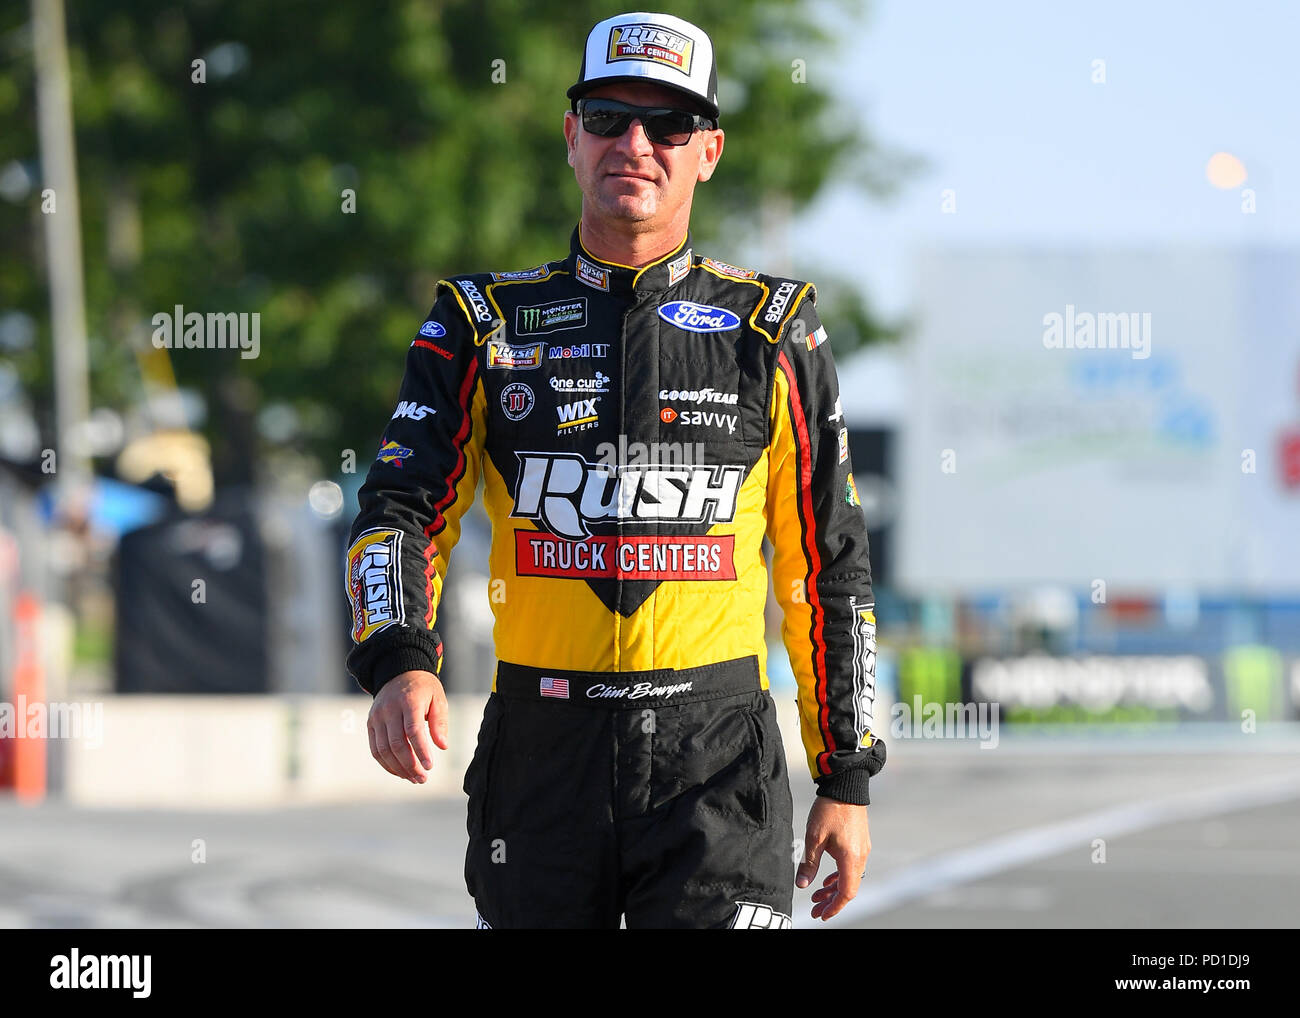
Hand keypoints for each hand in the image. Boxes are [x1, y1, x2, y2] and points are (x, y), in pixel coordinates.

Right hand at [367, 669, 448, 782]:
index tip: (429, 767)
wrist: (399, 672)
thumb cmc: (423, 689)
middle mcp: (389, 709)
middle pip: (396, 744)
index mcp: (409, 701)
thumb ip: (439, 722)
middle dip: (410, 765)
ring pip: (383, 750)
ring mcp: (377, 717)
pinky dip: (386, 764)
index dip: (421, 751)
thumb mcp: (438, 699)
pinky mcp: (370, 724)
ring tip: (414, 778)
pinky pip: (375, 749)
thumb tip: (442, 746)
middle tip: (423, 778)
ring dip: (398, 768)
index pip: (413, 731)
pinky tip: (400, 772)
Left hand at [796, 797, 870, 921]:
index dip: (834, 907)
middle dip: (831, 901)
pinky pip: (852, 867)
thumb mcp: (814, 837)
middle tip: (815, 909)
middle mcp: (861, 857)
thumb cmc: (829, 809)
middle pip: (849, 888)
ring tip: (818, 895)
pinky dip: (839, 876)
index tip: (820, 914)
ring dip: (834, 889)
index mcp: (850, 858)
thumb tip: (802, 885)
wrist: (846, 786)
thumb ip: (809, 863)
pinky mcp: (860, 843)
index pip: (846, 893)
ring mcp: (862, 850)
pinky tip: (827, 878)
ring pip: (850, 878)